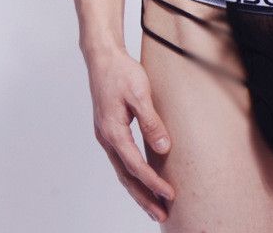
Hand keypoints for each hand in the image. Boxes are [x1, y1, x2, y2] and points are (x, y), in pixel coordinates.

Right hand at [86, 45, 174, 222]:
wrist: (102, 58)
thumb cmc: (121, 73)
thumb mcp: (140, 94)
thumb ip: (151, 121)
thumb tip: (163, 147)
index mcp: (113, 131)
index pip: (135, 165)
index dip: (152, 182)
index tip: (169, 195)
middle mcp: (107, 138)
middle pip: (126, 176)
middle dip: (144, 197)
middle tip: (161, 215)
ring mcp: (106, 135)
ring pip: (122, 170)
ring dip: (138, 189)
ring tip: (155, 205)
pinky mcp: (110, 130)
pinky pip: (121, 159)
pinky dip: (132, 174)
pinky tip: (142, 179)